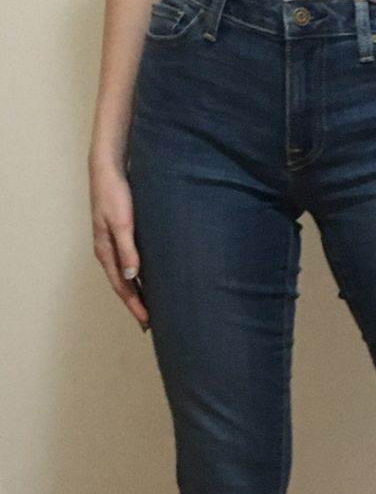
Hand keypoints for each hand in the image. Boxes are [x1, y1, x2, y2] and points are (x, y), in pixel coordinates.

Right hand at [88, 155, 149, 332]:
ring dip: (138, 293)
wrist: (108, 170)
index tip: (147, 323)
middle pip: (123, 286)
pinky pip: (130, 264)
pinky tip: (150, 281)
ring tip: (152, 308)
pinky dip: (139, 277)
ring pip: (126, 276)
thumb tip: (132, 276)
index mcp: (106, 252)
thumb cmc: (115, 194)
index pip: (122, 287)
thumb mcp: (122, 223)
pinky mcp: (122, 236)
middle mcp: (108, 252)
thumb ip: (128, 249)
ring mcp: (114, 244)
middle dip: (136, 305)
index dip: (135, 306)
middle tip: (151, 324)